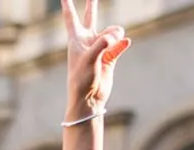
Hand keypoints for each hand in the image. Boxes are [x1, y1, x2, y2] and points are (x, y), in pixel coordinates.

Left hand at [62, 0, 130, 117]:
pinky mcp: (109, 58)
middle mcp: (88, 41)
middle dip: (92, 4)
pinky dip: (122, 44)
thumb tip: (118, 35)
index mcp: (76, 39)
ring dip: (115, 34)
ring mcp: (100, 49)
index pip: (71, 17)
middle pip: (91, 17)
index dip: (67, 4)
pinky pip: (119, 45)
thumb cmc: (81, 78)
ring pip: (111, 32)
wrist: (88, 98)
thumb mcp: (89, 58)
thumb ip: (103, 43)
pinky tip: (126, 42)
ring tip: (117, 39)